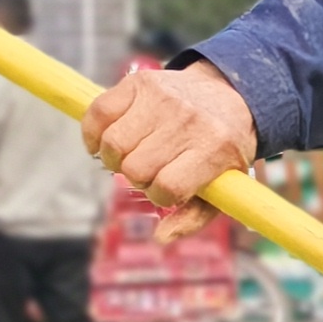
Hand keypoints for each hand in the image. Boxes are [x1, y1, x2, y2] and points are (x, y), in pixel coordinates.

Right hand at [82, 61, 257, 242]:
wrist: (230, 96)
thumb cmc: (221, 149)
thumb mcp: (223, 185)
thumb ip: (195, 217)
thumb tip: (162, 238)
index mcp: (214, 150)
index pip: (168, 187)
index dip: (159, 196)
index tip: (165, 191)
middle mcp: (189, 122)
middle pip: (136, 168)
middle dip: (137, 178)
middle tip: (148, 170)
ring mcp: (163, 99)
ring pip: (113, 144)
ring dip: (113, 158)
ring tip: (129, 155)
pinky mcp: (140, 82)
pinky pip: (98, 113)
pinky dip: (92, 133)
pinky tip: (104, 140)